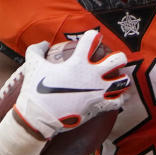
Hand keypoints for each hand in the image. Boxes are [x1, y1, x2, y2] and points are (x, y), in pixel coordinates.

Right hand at [10, 30, 129, 138]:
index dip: (93, 36)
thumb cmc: (35, 91)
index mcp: (77, 63)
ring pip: (122, 82)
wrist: (38, 118)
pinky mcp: (99, 106)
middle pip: (118, 60)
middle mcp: (92, 75)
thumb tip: (44, 43)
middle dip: (118, 57)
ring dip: (122, 79)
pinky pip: (118, 102)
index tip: (93, 37)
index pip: (91, 40)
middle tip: (113, 60)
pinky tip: (117, 97)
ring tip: (118, 79)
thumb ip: (36, 50)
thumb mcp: (33, 66)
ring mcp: (97, 92)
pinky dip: (119, 99)